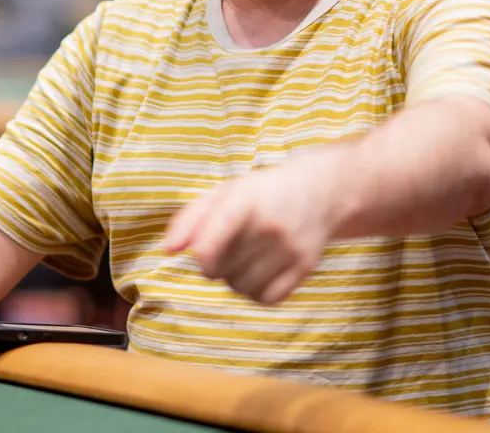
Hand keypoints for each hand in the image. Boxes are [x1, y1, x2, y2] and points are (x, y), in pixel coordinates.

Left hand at [162, 146, 347, 305]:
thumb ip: (189, 219)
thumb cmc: (262, 193)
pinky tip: (260, 274)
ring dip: (235, 280)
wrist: (321, 190)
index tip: (204, 252)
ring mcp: (290, 248)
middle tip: (230, 248)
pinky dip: (257, 292)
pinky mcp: (305, 266)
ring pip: (241, 288)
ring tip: (245, 260)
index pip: (209, 249)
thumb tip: (168, 251)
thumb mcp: (225, 192)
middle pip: (220, 271)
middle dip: (216, 265)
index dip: (201, 258)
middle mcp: (269, 226)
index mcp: (244, 202)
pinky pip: (267, 299)